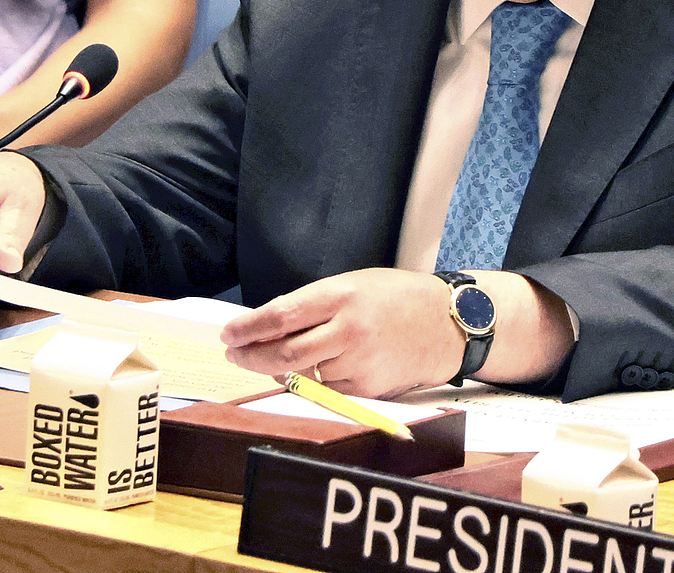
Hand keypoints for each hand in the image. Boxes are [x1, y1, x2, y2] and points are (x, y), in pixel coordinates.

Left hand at [219, 268, 460, 398]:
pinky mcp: (368, 387)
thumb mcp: (352, 284)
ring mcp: (359, 362)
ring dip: (280, 370)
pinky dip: (311, 382)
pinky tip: (312, 370)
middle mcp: (349, 330)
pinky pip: (327, 389)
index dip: (248, 327)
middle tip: (234, 354)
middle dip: (251, 356)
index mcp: (341, 295)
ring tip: (272, 359)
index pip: (282, 316)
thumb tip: (269, 325)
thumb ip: (313, 304)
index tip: (228, 333)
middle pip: (284, 354)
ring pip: (303, 375)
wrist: (445, 324)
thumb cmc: (395, 297)